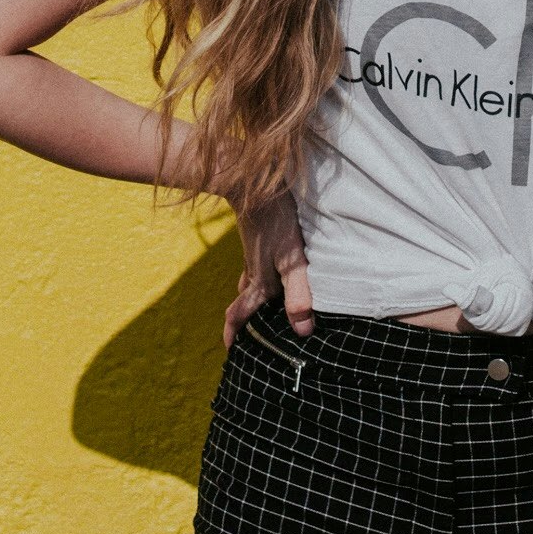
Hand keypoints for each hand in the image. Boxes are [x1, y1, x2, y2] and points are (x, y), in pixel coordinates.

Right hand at [222, 189, 314, 348]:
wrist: (254, 183)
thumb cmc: (277, 222)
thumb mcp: (292, 260)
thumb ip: (299, 294)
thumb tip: (302, 331)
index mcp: (261, 281)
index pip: (241, 313)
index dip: (235, 333)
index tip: (230, 350)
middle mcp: (254, 269)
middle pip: (245, 299)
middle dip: (243, 317)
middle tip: (244, 331)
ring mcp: (253, 251)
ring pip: (249, 280)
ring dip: (250, 294)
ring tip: (258, 303)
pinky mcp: (258, 235)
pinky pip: (254, 262)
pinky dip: (257, 272)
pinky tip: (266, 263)